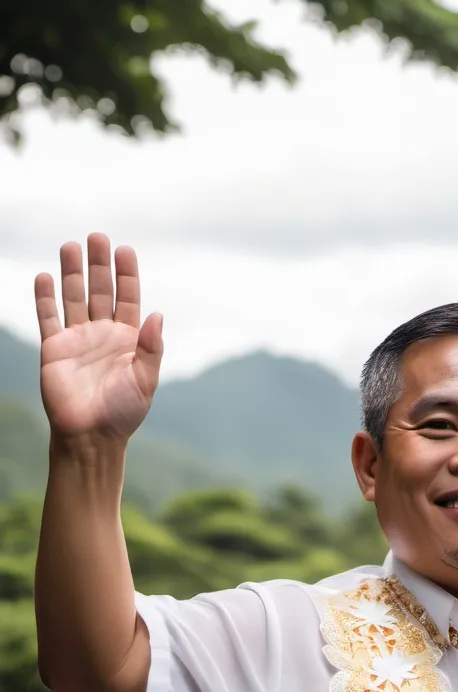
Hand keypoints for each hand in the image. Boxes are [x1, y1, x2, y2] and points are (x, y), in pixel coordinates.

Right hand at [35, 233, 163, 447]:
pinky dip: (45, 297)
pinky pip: (48, 317)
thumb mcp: (145, 380)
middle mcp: (103, 334)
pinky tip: (45, 276)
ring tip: (70, 246)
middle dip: (99, 265)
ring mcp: (77, 339)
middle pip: (100, 290)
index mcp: (129, 339)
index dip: (126, 275)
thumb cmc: (123, 412)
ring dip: (72, 272)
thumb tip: (158, 315)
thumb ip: (152, 348)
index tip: (125, 250)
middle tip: (97, 236)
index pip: (128, 298)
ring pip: (74, 297)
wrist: (91, 436)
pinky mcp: (54, 349)